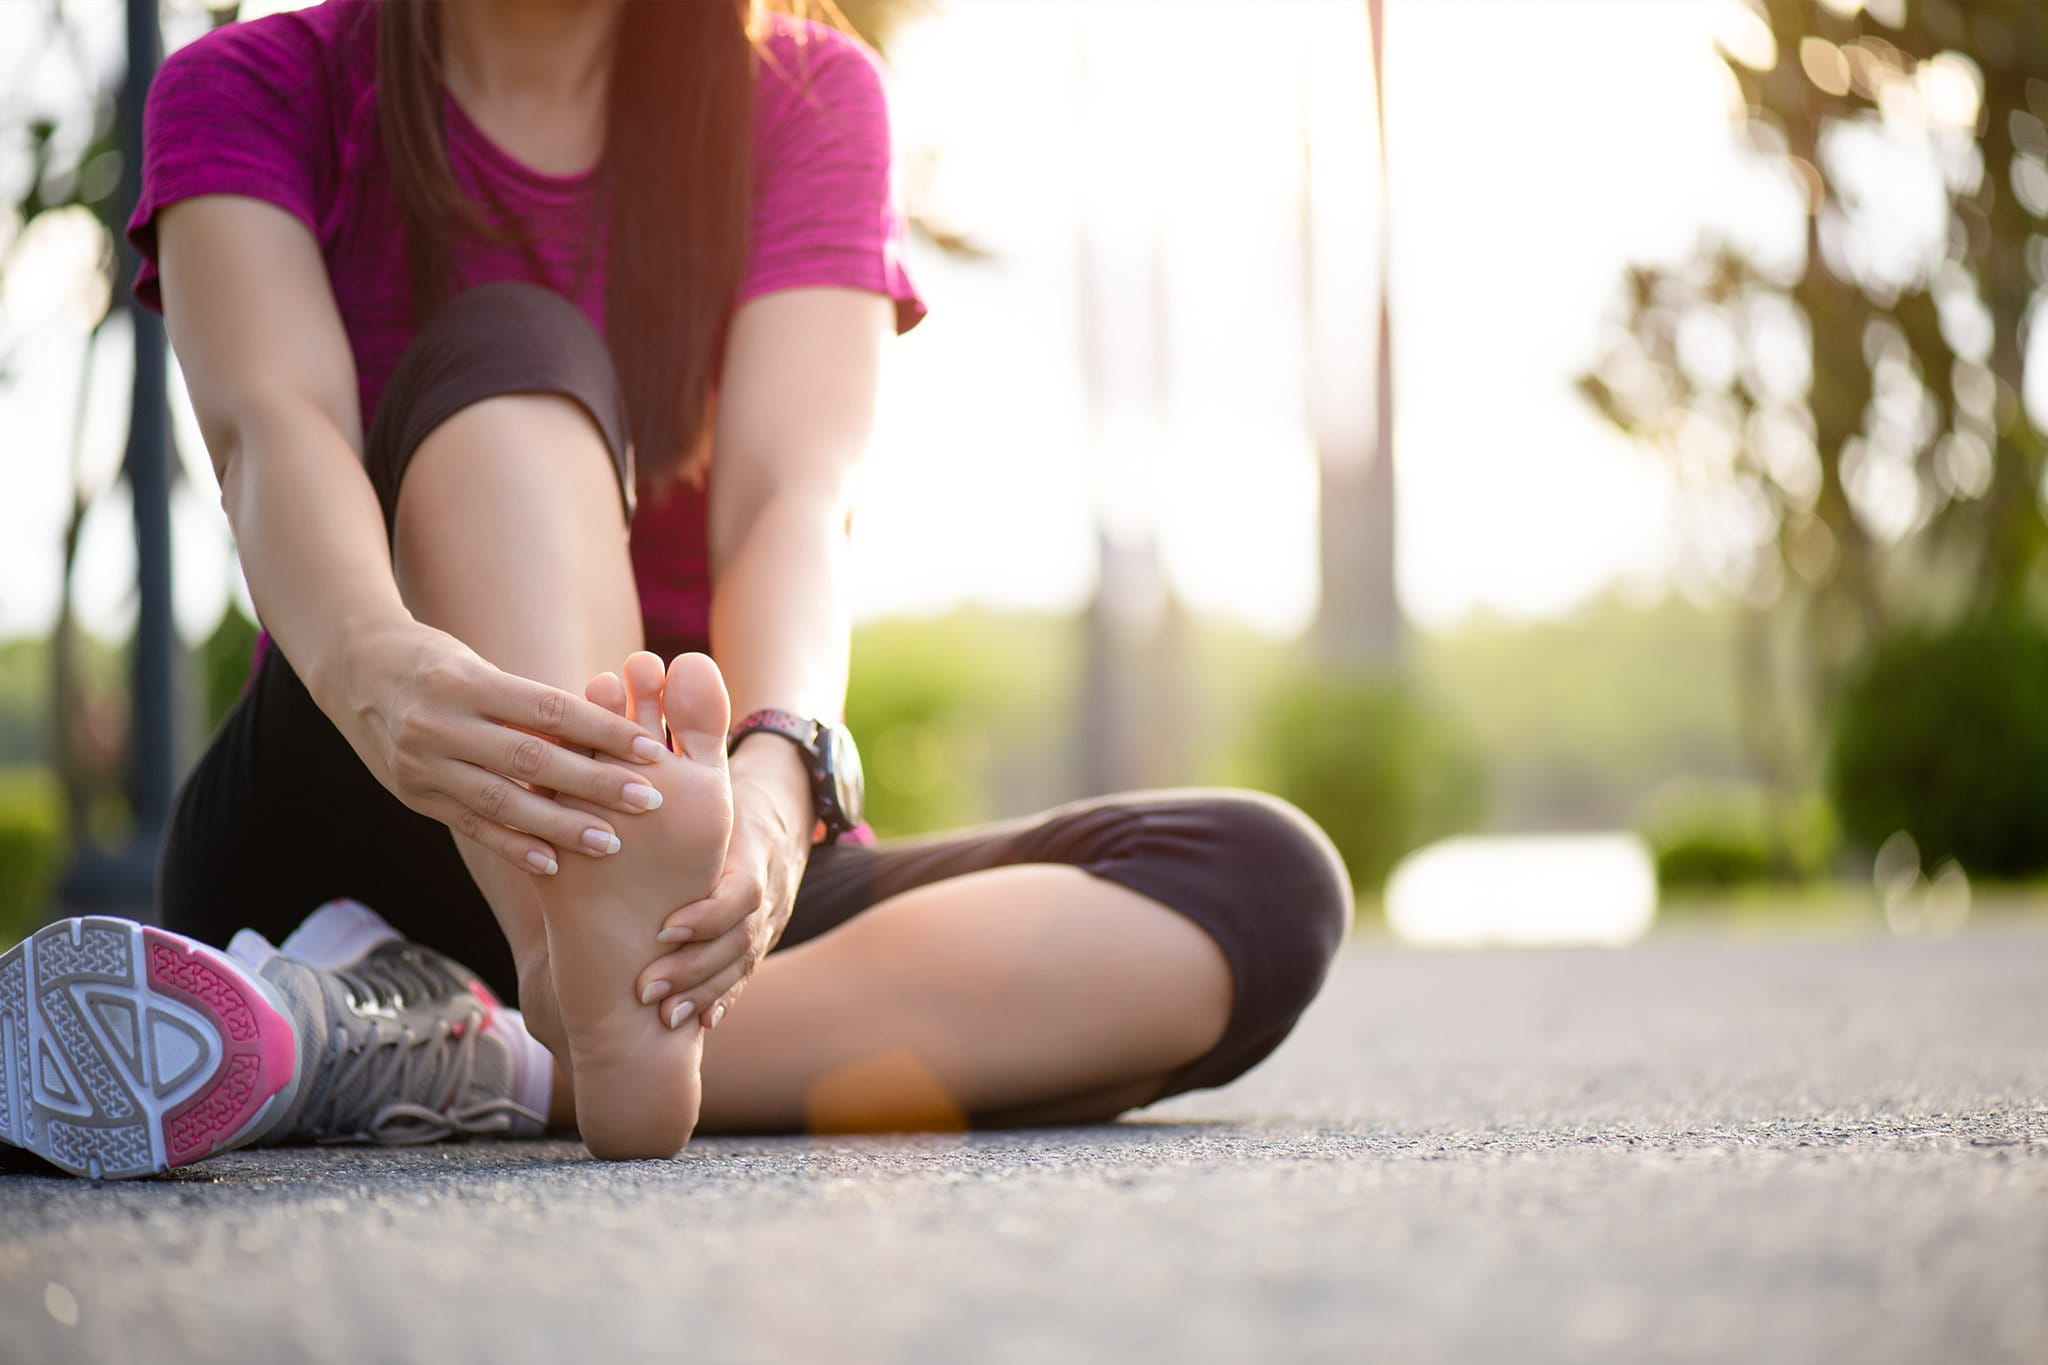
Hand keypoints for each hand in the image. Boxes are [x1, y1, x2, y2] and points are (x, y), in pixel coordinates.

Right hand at [324, 615, 669, 874]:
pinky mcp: (415, 796)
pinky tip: (553, 864)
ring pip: (502, 801)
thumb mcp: (480, 667)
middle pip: (530, 759)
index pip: (549, 710)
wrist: (353, 670)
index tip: (653, 750)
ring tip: (612, 842)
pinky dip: (513, 846)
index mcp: (467, 683)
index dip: (604, 731)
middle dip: (594, 783)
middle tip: (650, 800)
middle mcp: (440, 725)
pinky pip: (471, 826)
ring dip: (561, 825)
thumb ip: (529, 704)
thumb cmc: (437, 661)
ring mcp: (423, 765)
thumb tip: (604, 730)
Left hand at [635, 750, 810, 1029]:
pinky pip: (746, 971)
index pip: (740, 893)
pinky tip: (702, 1024)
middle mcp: (769, 890)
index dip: (706, 915)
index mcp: (754, 851)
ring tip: (665, 1017)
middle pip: (740, 940)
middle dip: (695, 969)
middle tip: (646, 991)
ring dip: (705, 992)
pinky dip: (725, 997)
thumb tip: (619, 756)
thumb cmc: (726, 785)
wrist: (787, 799)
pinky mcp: (761, 934)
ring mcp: (771, 916)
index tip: (664, 930)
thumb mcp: (708, 778)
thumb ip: (673, 780)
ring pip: (744, 962)